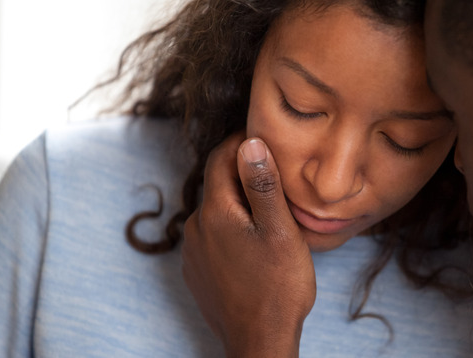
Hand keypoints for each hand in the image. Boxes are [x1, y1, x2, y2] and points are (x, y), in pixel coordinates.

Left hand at [182, 134, 315, 357]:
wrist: (259, 342)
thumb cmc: (277, 287)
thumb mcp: (279, 230)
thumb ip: (263, 184)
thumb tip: (250, 142)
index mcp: (215, 212)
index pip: (220, 157)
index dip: (241, 141)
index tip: (265, 134)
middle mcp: (196, 229)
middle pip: (217, 184)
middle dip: (242, 172)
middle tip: (275, 171)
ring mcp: (193, 253)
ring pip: (216, 211)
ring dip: (238, 202)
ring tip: (270, 208)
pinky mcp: (197, 272)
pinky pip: (213, 236)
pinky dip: (231, 228)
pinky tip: (254, 239)